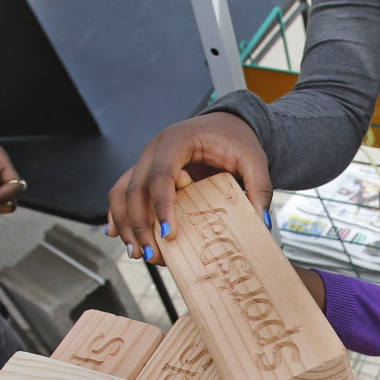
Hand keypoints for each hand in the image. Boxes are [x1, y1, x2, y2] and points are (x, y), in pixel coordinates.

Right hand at [106, 112, 271, 263]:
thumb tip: (260, 220)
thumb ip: (259, 187)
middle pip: (135, 188)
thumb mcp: (253, 159)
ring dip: (126, 225)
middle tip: (152, 254)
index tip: (170, 234)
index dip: (162, 205)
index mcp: (176, 141)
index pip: (161, 174)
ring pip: (122, 193)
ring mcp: (145, 162)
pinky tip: (119, 236)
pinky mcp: (144, 174)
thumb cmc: (235, 139)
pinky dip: (119, 215)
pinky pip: (122, 194)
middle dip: (140, 225)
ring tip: (138, 253)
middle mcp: (153, 150)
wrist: (223, 125)